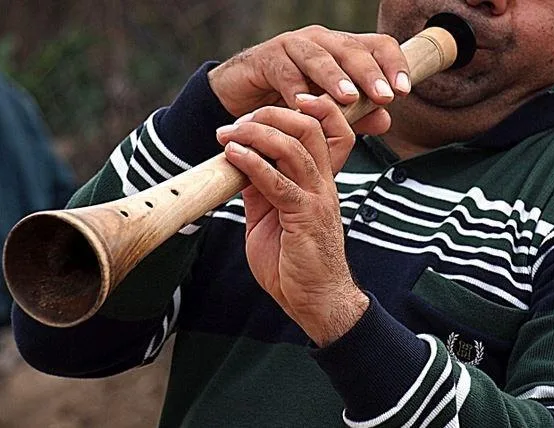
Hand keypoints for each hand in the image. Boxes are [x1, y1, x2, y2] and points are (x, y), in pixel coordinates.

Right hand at [209, 26, 410, 136]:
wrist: (242, 101)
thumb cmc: (288, 103)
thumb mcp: (327, 113)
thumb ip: (356, 116)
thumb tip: (386, 120)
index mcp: (343, 50)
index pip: (378, 46)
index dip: (393, 65)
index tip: (403, 91)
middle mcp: (322, 42)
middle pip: (352, 49)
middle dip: (370, 74)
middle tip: (383, 95)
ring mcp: (293, 47)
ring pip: (319, 57)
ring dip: (335, 78)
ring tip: (348, 98)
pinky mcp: (267, 59)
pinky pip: (285, 72)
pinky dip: (295, 89)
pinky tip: (303, 104)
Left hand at [216, 94, 368, 346]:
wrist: (316, 300)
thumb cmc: (295, 261)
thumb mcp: (271, 216)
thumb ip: (261, 188)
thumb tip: (240, 162)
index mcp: (319, 179)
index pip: (324, 128)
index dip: (302, 107)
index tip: (263, 108)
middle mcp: (324, 183)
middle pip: (310, 126)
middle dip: (271, 114)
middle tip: (237, 122)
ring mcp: (317, 198)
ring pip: (296, 147)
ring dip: (257, 134)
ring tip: (228, 134)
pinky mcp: (305, 217)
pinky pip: (280, 182)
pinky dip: (254, 164)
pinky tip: (233, 155)